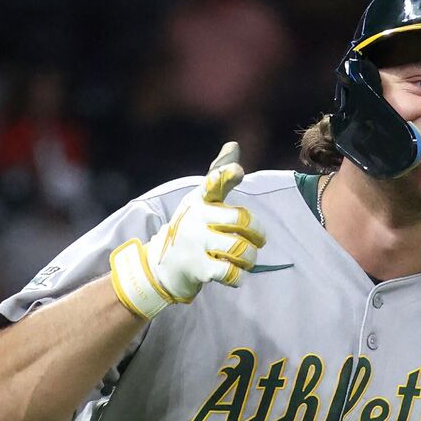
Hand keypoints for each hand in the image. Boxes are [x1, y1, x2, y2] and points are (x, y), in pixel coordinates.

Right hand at [109, 142, 265, 318]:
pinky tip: (235, 274)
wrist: (162, 266)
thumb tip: (234, 145)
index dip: (226, 175)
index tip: (238, 172)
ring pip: (241, 249)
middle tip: (258, 240)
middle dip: (258, 233)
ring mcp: (196, 243)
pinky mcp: (198, 268)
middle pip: (242, 220)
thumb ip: (219, 175)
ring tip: (247, 259)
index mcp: (201, 199)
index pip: (214, 182)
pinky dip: (239, 276)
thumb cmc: (191, 228)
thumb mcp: (201, 200)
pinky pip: (231, 272)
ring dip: (251, 257)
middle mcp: (197, 218)